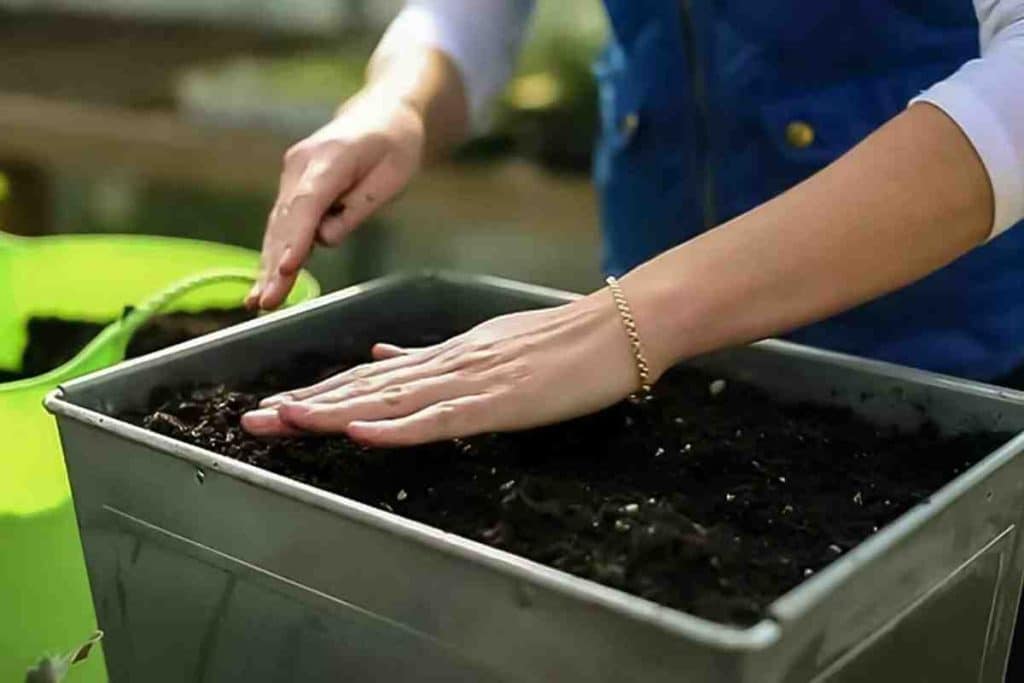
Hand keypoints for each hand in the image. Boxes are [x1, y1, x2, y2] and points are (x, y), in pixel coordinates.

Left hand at [241, 293, 646, 445]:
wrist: (614, 328)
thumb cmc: (558, 341)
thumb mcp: (488, 344)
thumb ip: (432, 356)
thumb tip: (381, 356)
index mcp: (444, 357)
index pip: (369, 379)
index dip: (319, 394)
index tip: (276, 406)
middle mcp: (446, 366)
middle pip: (365, 390)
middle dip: (306, 406)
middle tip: (253, 420)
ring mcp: (470, 382)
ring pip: (390, 401)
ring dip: (334, 413)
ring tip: (285, 422)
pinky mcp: (499, 403)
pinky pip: (440, 419)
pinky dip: (398, 427)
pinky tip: (362, 432)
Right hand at [247, 90, 425, 309]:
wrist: (380, 114)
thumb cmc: (393, 145)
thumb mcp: (394, 175)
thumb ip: (360, 207)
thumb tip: (326, 239)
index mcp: (330, 159)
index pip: (309, 204)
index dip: (296, 240)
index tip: (286, 269)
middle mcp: (300, 165)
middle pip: (287, 222)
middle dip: (275, 264)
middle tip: (267, 302)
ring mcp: (291, 174)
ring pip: (278, 226)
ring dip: (267, 264)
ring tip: (259, 302)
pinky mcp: (292, 186)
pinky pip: (282, 224)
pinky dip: (273, 252)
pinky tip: (262, 282)